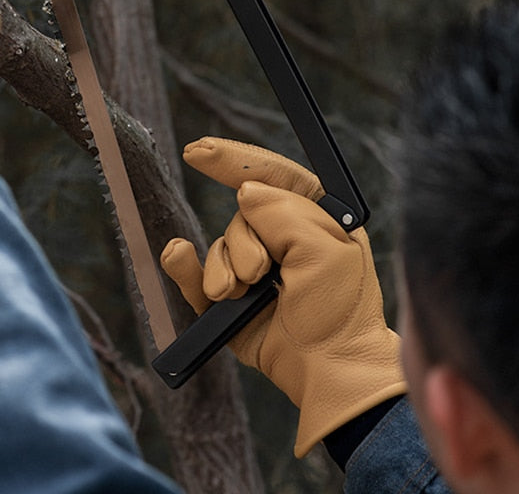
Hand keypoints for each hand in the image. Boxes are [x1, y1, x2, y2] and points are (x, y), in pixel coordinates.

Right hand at [161, 137, 405, 456]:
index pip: (272, 174)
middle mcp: (282, 237)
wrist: (325, 368)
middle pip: (241, 215)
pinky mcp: (231, 299)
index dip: (234, 158)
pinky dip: (185, 267)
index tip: (198, 150)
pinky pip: (196, 273)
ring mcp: (256, 268)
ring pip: (219, 246)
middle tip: (261, 271)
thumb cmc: (340, 309)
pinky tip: (178, 255)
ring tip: (242, 294)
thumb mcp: (325, 249)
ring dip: (224, 269)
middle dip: (244, 243)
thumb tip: (245, 192)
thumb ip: (283, 211)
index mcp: (313, 217)